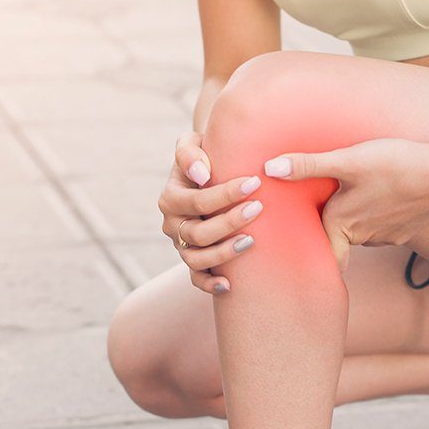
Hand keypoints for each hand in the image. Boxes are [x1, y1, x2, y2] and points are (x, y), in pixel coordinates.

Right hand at [159, 130, 263, 293]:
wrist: (207, 172)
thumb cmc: (205, 155)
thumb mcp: (191, 143)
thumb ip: (189, 151)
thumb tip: (201, 174)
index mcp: (170, 198)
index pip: (197, 200)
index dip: (225, 194)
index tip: (254, 182)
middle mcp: (172, 224)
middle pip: (198, 232)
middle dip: (229, 221)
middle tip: (259, 208)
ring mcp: (181, 245)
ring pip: (196, 258)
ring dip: (224, 253)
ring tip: (251, 241)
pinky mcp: (192, 260)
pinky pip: (196, 278)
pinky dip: (210, 284)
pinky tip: (229, 285)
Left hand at [265, 135, 428, 269]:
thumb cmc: (395, 165)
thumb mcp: (348, 160)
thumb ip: (308, 165)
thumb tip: (269, 169)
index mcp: (343, 223)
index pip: (317, 250)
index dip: (303, 252)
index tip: (289, 257)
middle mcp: (363, 237)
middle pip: (336, 238)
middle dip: (326, 229)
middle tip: (313, 214)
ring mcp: (386, 237)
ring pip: (359, 232)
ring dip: (353, 221)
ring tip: (349, 200)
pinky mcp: (405, 232)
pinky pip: (380, 228)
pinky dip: (375, 217)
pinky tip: (378, 198)